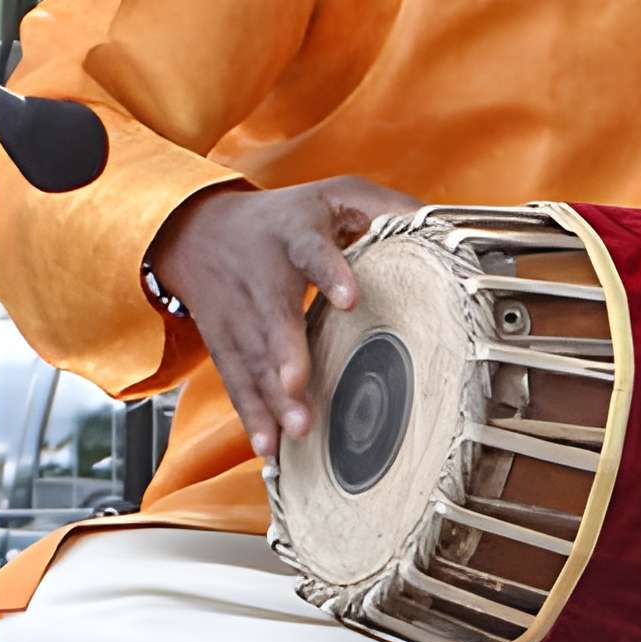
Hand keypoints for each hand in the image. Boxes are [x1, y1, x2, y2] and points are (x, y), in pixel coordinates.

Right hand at [147, 178, 417, 459]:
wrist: (198, 231)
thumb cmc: (286, 216)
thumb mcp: (335, 194)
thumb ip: (385, 207)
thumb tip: (442, 223)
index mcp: (292, 235)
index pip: (312, 251)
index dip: (330, 272)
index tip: (350, 298)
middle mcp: (260, 276)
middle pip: (272, 317)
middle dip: (285, 355)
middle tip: (299, 387)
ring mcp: (237, 313)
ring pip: (252, 359)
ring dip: (272, 397)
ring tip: (296, 431)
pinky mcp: (223, 343)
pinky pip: (236, 382)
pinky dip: (251, 416)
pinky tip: (268, 447)